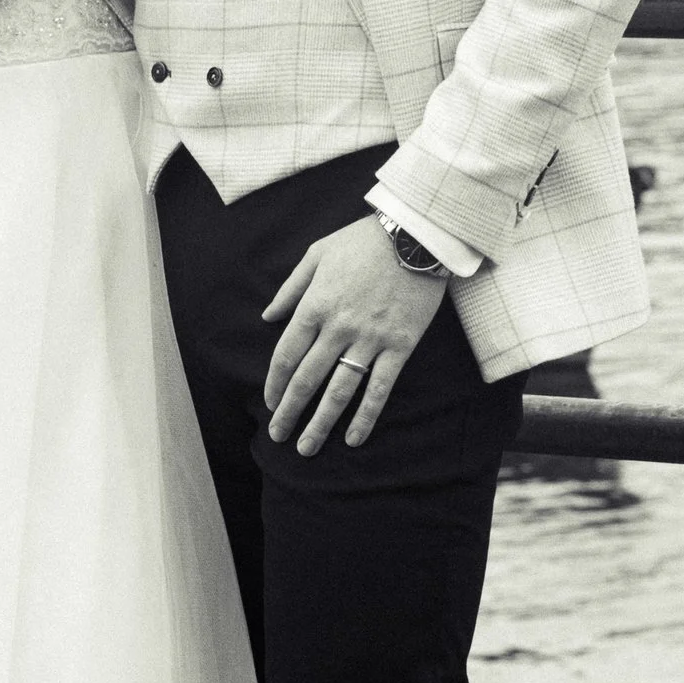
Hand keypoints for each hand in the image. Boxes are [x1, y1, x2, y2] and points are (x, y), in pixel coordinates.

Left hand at [263, 214, 446, 454]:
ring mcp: (370, 339)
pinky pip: (380, 388)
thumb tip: (268, 316)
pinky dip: (366, 416)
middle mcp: (338, 327)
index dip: (275, 383)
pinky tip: (353, 438)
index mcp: (315, 305)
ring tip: (306, 447)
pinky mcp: (400, 346)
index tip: (270, 403)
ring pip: (339, 390)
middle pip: (307, 379)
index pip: (287, 355)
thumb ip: (291, 288)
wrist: (415, 235)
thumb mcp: (317, 254)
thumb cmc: (363, 240)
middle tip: (278, 437)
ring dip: (320, 422)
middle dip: (290, 412)